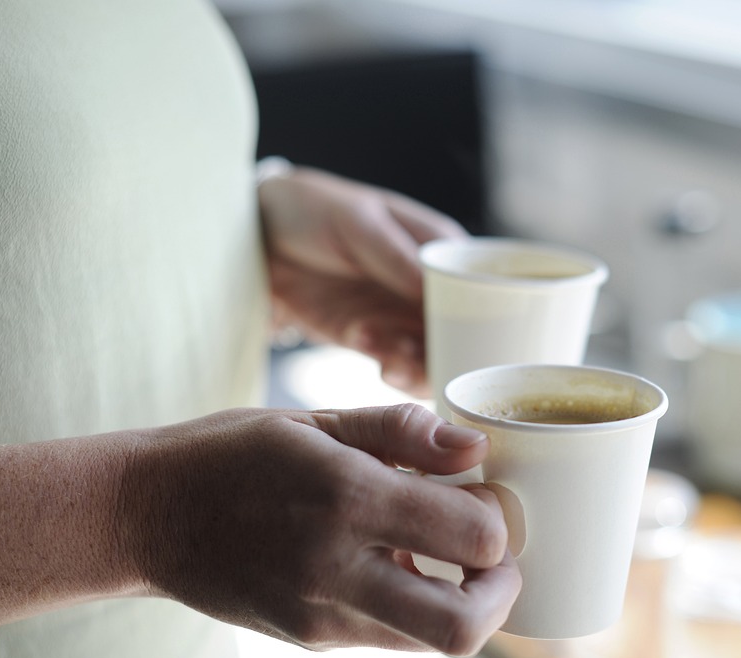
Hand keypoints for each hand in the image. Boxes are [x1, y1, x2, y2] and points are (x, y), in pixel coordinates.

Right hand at [122, 403, 520, 655]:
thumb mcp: (313, 422)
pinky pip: (389, 637)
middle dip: (501, 593)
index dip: (499, 520)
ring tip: (440, 557)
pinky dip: (412, 608)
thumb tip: (475, 451)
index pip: (475, 538)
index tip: (487, 498)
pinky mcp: (309, 639)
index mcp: (346, 498)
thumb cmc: (233, 454)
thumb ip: (401, 432)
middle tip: (491, 557)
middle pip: (465, 627)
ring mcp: (319, 616)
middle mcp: (336, 568)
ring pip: (432, 642)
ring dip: (460, 605)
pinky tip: (387, 565)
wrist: (143, 515)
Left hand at [258, 166, 466, 396]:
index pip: (481, 289)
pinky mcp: (374, 337)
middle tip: (419, 355)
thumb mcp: (357, 222)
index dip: (484, 319)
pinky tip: (364, 342)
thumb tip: (435, 289)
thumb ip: (396, 256)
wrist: (256, 239)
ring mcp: (402, 315)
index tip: (468, 338)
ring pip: (434, 356)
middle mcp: (429, 288)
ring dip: (416, 364)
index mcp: (440, 249)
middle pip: (464, 333)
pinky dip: (390, 365)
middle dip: (449, 354)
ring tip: (386, 354)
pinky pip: (398, 363)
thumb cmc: (312, 210)